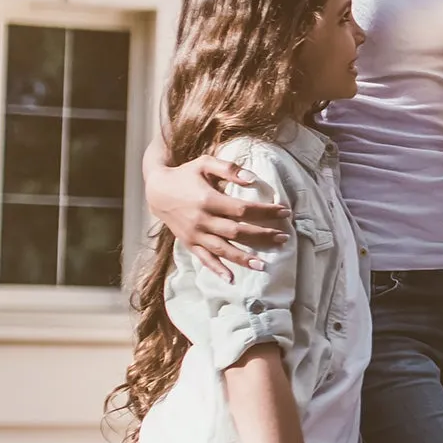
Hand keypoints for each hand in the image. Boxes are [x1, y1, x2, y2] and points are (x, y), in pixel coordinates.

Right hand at [149, 152, 287, 279]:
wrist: (156, 190)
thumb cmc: (185, 175)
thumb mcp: (205, 163)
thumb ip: (229, 168)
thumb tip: (253, 179)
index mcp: (208, 200)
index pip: (243, 209)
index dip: (265, 212)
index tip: (285, 212)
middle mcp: (201, 220)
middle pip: (237, 232)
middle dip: (262, 236)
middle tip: (284, 238)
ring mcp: (194, 234)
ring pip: (222, 249)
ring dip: (243, 258)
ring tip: (264, 266)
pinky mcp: (189, 243)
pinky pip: (204, 259)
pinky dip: (216, 270)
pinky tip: (231, 279)